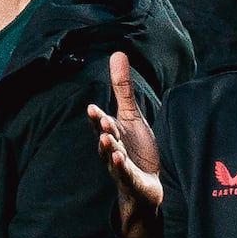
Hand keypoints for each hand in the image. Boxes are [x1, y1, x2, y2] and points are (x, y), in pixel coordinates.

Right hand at [94, 53, 165, 236]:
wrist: (145, 184)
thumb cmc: (136, 148)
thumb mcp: (131, 116)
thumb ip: (123, 89)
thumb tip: (118, 53)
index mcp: (112, 133)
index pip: (102, 124)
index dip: (96, 117)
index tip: (91, 107)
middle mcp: (113, 150)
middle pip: (105, 140)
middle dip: (103, 130)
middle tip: (102, 120)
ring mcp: (121, 168)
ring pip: (112, 158)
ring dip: (109, 149)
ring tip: (108, 139)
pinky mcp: (132, 181)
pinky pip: (125, 176)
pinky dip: (122, 169)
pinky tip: (120, 160)